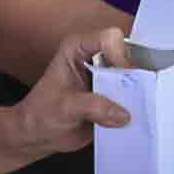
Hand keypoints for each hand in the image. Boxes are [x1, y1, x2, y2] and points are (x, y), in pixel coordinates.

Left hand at [9, 26, 136, 162]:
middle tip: (130, 98)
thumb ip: (94, 108)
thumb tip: (123, 114)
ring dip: (135, 94)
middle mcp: (94, 58)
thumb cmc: (41, 113)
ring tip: (130, 110)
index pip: (109, 38)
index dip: (120, 55)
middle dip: (132, 78)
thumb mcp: (66, 107)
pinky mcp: (113, 95)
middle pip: (127, 57)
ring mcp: (105, 77)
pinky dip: (134, 107)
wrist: (38, 134)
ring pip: (133, 77)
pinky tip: (128, 119)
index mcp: (78, 48)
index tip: (122, 77)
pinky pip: (132, 97)